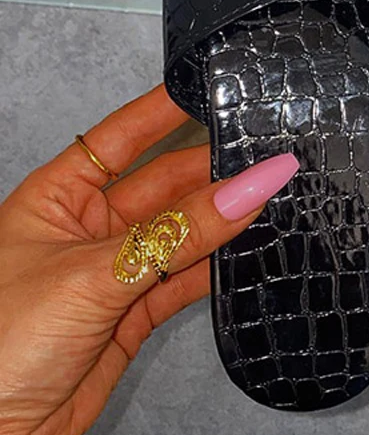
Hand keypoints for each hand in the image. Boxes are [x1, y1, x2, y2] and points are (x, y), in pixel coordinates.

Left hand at [0, 86, 297, 434]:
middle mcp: (90, 227)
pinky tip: (252, 249)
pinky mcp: (135, 312)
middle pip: (165, 185)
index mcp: (58, 196)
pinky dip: (220, 267)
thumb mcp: (95, 273)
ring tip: (274, 197)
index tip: (214, 90)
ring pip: (184, 232)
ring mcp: (116, 270)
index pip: (121, 137)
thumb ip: (179, 233)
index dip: (164, 111)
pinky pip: (188, 276)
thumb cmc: (1, 344)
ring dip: (224, 220)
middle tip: (267, 156)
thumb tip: (249, 189)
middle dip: (213, 172)